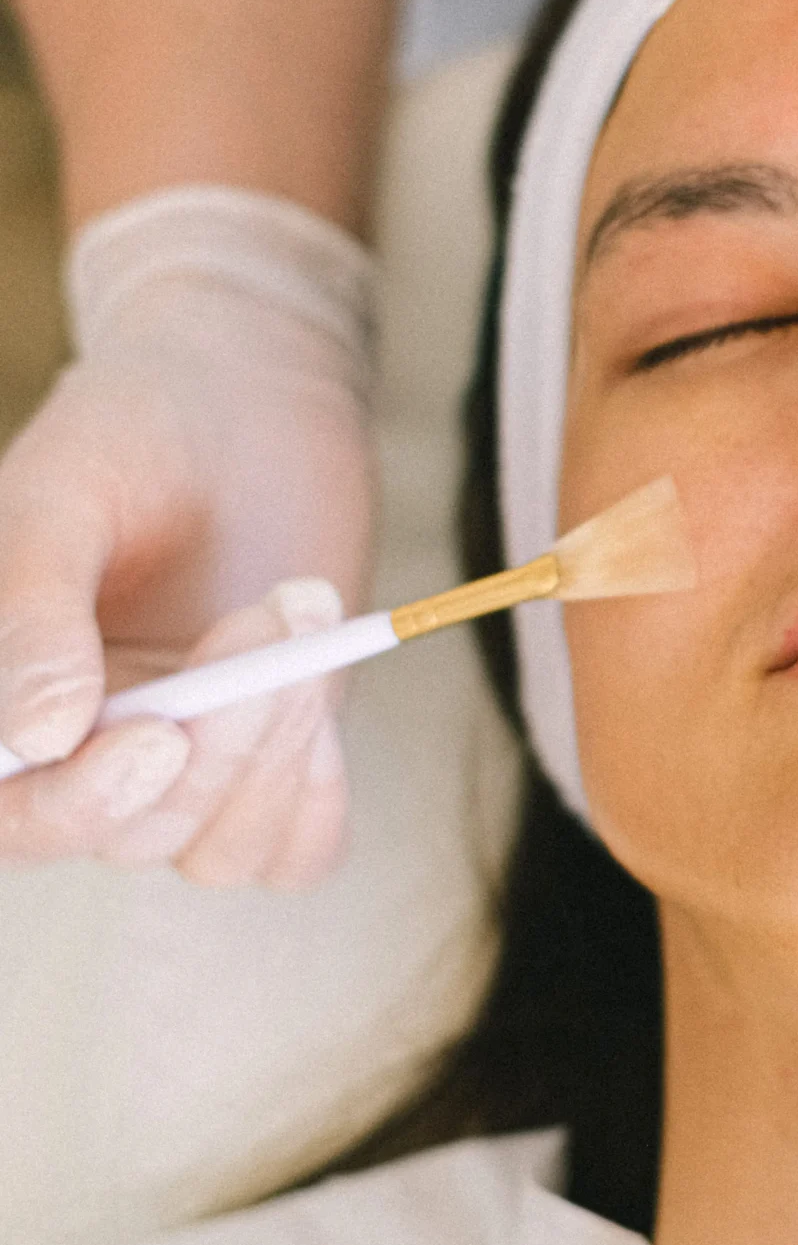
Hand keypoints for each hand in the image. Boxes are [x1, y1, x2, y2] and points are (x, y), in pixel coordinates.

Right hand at [0, 189, 375, 885]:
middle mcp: (81, 752)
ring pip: (216, 846)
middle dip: (213, 743)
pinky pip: (292, 851)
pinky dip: (314, 795)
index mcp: (6, 699)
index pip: (10, 814)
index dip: (73, 805)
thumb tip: (38, 738)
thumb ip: (31, 609)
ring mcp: (182, 762)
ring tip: (302, 602)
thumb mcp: (63, 494)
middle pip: (125, 832)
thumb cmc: (136, 428)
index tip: (156, 738)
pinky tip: (319, 692)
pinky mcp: (272, 757)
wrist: (250, 393)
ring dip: (276, 743)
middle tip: (268, 615)